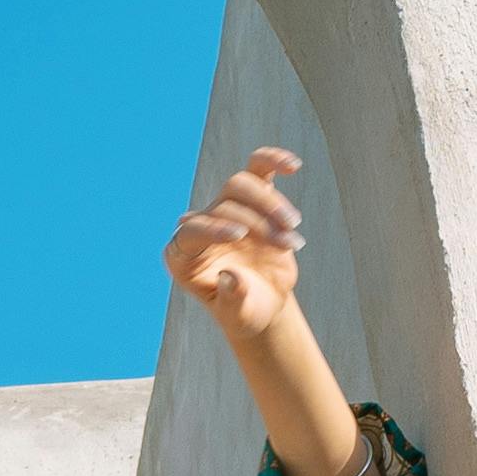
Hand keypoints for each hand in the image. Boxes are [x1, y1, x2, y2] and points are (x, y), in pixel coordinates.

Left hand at [163, 143, 308, 347]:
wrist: (262, 302)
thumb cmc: (244, 311)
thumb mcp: (238, 314)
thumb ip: (232, 298)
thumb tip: (230, 276)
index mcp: (184, 254)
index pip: (192, 229)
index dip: (213, 227)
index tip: (240, 237)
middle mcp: (202, 226)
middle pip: (224, 203)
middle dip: (257, 220)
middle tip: (286, 243)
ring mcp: (226, 210)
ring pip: (242, 184)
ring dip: (272, 204)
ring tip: (293, 229)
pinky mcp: (252, 200)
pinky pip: (259, 170)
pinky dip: (273, 162)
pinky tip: (292, 165)